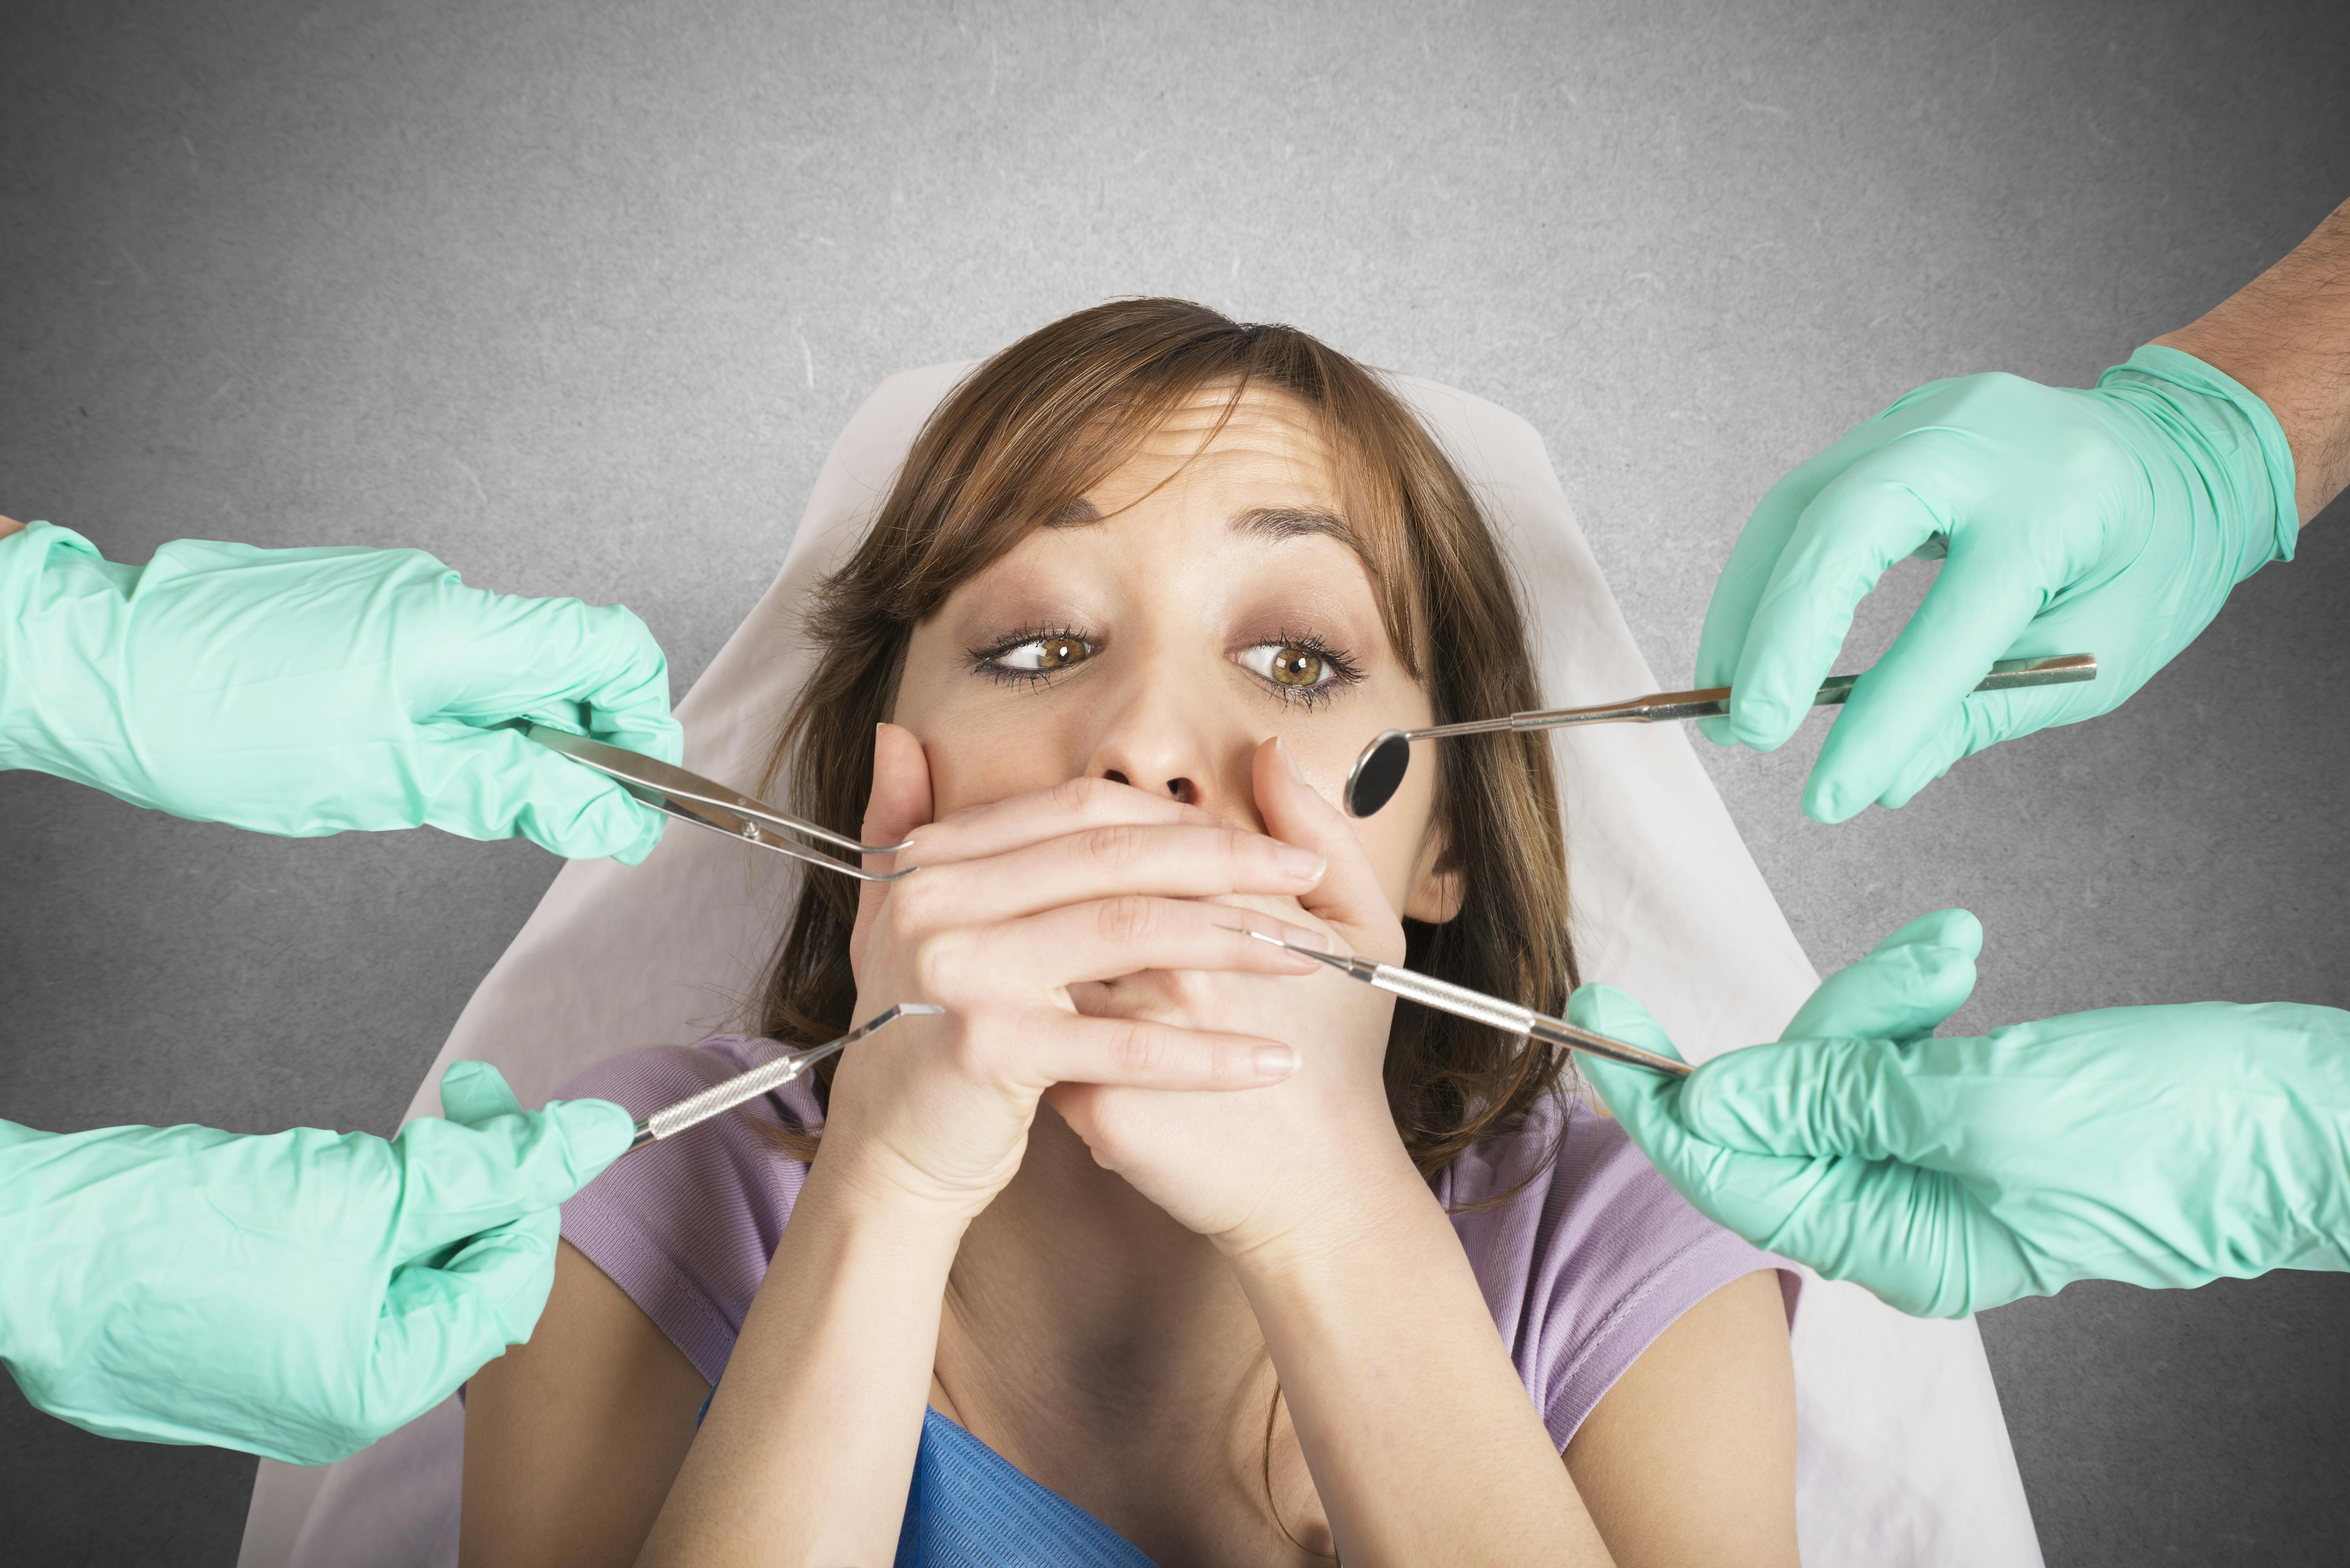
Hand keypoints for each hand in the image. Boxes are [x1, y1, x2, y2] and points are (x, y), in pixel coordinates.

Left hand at [0, 522, 680, 859]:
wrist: (98, 666)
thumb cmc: (224, 723)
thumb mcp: (386, 779)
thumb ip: (509, 792)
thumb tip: (611, 817)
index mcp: (456, 629)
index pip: (609, 646)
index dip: (641, 718)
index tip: (630, 789)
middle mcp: (439, 596)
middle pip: (563, 661)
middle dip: (574, 743)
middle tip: (549, 816)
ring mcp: (397, 597)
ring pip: (501, 671)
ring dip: (505, 736)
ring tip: (443, 786)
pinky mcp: (362, 612)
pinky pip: (446, 663)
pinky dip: (451, 715)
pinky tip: (394, 752)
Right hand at [0, 1064, 633, 1461]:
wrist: (36, 1244)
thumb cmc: (176, 1235)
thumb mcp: (362, 1191)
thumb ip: (486, 1170)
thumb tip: (590, 1138)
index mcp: (377, 1384)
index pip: (507, 1282)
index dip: (527, 1191)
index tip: (518, 1115)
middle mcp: (342, 1390)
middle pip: (461, 1273)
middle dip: (469, 1182)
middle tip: (458, 1103)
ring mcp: (297, 1361)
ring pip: (404, 1260)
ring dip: (409, 1187)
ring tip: (362, 1147)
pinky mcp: (260, 1325)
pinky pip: (344, 1265)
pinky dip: (355, 1207)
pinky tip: (322, 1172)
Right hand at [817, 725, 1324, 1222]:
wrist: (886, 1156)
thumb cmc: (915, 1039)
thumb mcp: (893, 919)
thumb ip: (898, 823)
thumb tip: (897, 735)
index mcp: (935, 861)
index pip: (1080, 809)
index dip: (1177, 816)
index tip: (1258, 833)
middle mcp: (942, 903)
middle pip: (1114, 857)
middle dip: (1226, 861)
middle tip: (1305, 875)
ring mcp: (962, 974)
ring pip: (1129, 931)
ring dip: (1234, 941)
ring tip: (1308, 957)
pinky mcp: (991, 1050)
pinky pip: (1125, 1043)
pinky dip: (1208, 1053)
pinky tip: (1272, 1061)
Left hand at [1045, 737, 1424, 1255]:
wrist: (1321, 1190)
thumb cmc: (1343, 1055)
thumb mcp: (1365, 931)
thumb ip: (1321, 831)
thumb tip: (1271, 755)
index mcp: (1230, 913)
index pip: (1140, 843)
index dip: (1121, 844)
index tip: (1111, 859)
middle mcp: (1171, 969)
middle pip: (1079, 898)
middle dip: (1057, 894)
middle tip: (1054, 903)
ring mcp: (1129, 1038)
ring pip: (1043, 965)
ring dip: (1033, 956)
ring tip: (1038, 959)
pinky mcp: (1097, 1104)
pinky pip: (1041, 1044)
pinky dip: (1038, 1030)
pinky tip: (1042, 1028)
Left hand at [1574, 911, 2349, 1316]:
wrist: (2286, 1120)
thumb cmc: (2165, 1136)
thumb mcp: (1983, 1109)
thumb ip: (1837, 1101)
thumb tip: (1710, 1098)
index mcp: (1893, 1244)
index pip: (1727, 1170)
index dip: (1654, 1096)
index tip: (1595, 1013)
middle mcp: (1893, 1211)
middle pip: (1779, 1100)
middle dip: (1828, 1021)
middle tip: (1918, 974)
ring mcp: (1922, 1157)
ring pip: (1835, 1055)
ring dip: (1885, 993)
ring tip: (1958, 957)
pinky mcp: (1953, 1105)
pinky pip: (1889, 1042)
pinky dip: (1914, 992)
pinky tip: (1963, 958)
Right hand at [1695, 348, 2296, 821]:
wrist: (2179, 451)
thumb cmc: (2148, 559)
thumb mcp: (2098, 654)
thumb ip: (1985, 710)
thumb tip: (1882, 778)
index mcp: (2061, 502)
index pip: (1951, 623)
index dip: (1883, 716)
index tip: (1829, 795)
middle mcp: (1984, 438)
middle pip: (1844, 527)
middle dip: (1781, 637)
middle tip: (1747, 730)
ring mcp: (1927, 416)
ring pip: (1798, 507)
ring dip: (1749, 612)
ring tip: (1728, 702)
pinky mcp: (1888, 427)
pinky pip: (1801, 502)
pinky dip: (1764, 580)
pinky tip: (1748, 646)